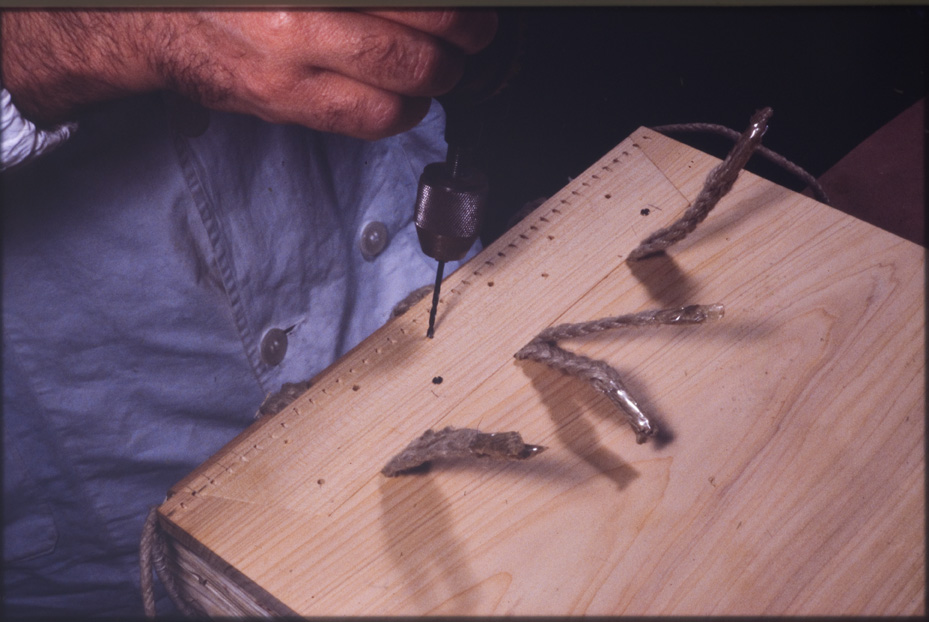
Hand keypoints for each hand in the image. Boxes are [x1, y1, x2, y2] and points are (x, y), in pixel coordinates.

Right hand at [1, 9, 497, 138]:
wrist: (160, 19)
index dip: (456, 8)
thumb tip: (421, 9)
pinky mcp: (288, 104)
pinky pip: (373, 121)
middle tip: (475, 32)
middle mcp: (303, 14)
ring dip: (443, 78)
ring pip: (406, 83)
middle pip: (423, 31)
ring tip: (446, 66)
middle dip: (465, 35)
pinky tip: (411, 98)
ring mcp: (295, 61)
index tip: (472, 11)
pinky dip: (408, 112)